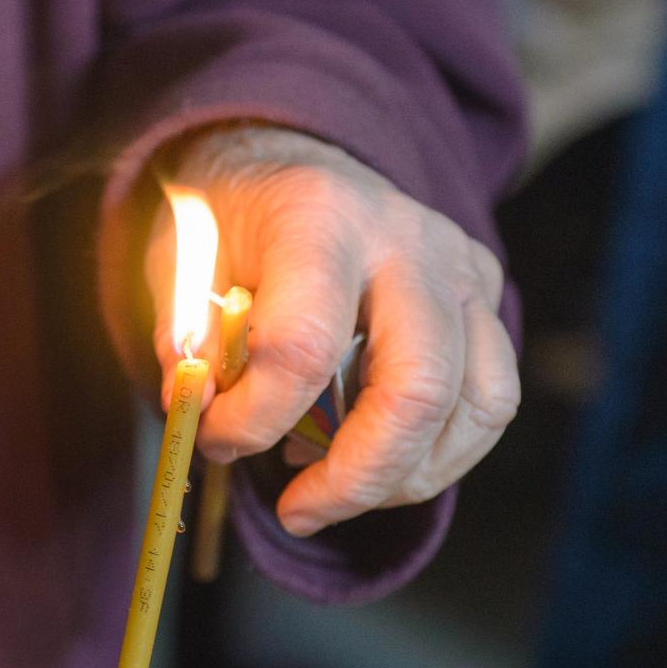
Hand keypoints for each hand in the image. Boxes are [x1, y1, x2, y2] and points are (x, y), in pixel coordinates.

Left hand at [144, 126, 518, 536]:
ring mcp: (460, 267)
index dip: (254, 419)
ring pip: (477, 404)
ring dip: (404, 477)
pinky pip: (490, 401)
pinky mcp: (485, 296)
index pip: (304, 347)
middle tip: (297, 511)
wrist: (290, 155)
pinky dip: (437, 454)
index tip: (213, 441)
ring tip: (335, 489)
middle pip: (419, 388)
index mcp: (319, 218)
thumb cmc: (231, 221)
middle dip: (355, 477)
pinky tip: (373, 458)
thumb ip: (183, 337)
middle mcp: (407, 240)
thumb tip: (196, 410)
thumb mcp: (176, 260)